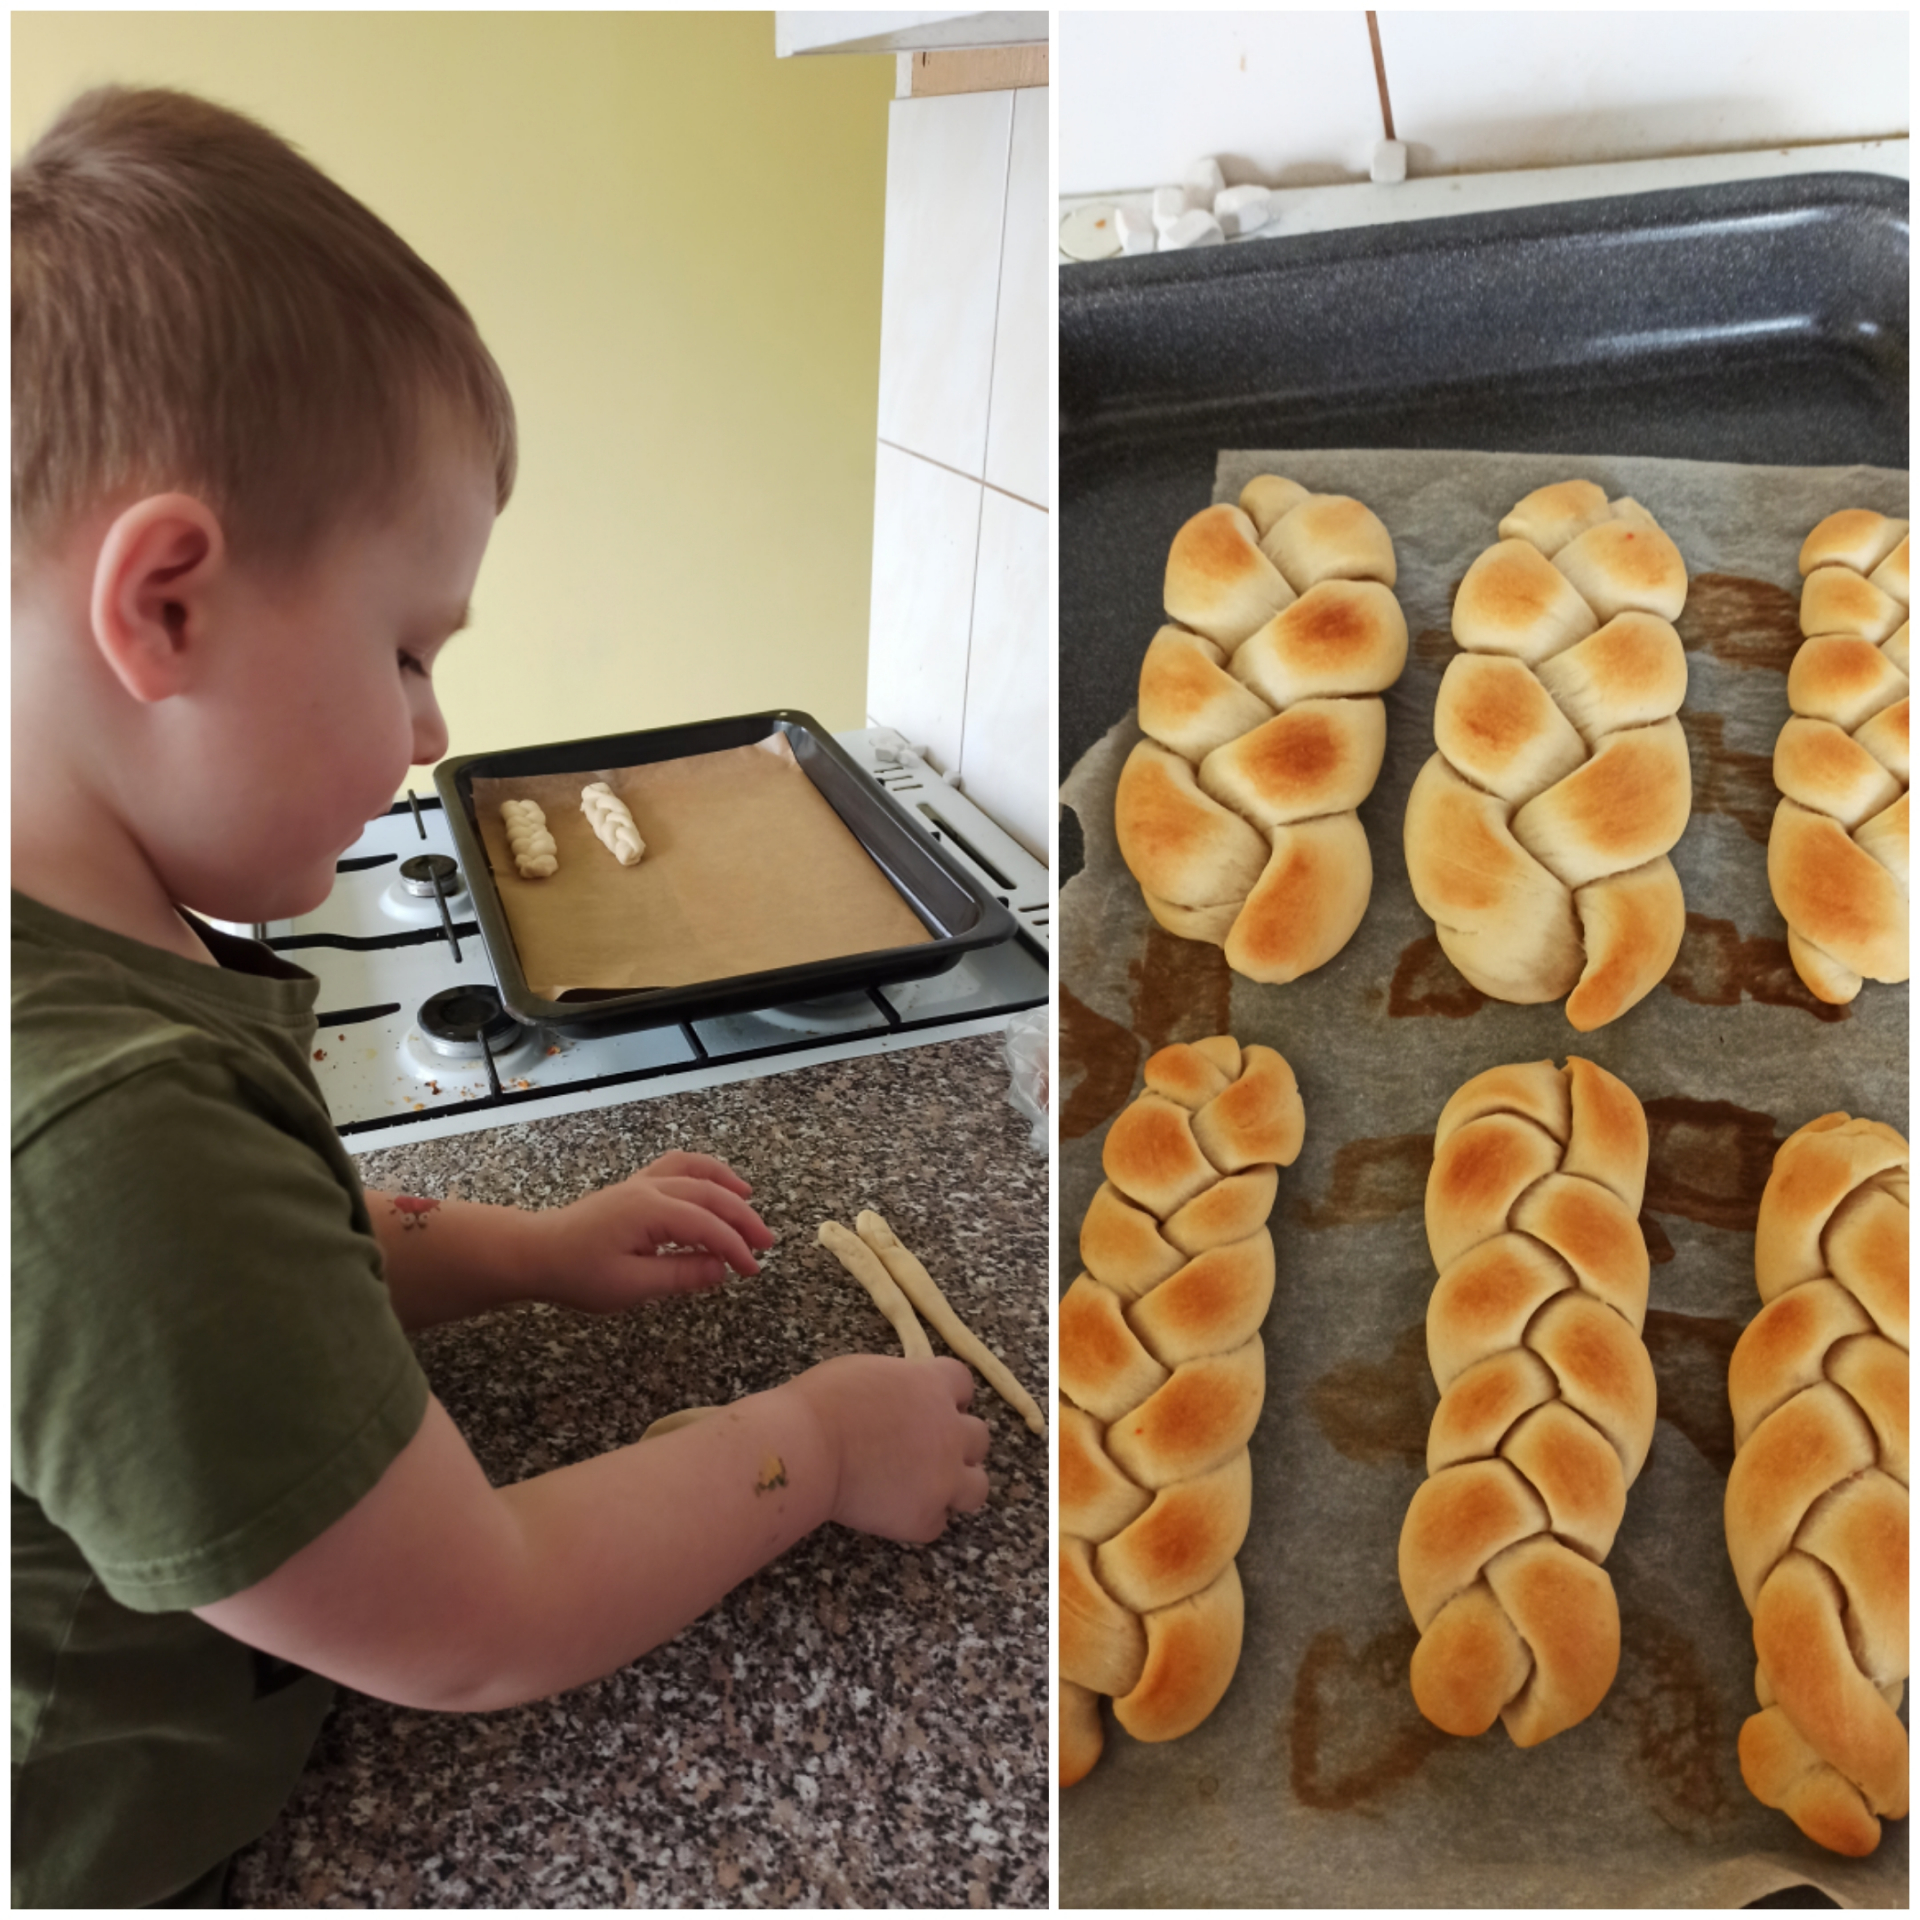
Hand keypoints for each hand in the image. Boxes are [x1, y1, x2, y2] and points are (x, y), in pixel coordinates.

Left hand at [535, 1151, 774, 1311]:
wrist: (536, 1253)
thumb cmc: (578, 1274)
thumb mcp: (631, 1286)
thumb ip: (680, 1276)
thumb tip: (721, 1269)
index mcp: (649, 1211)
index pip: (707, 1225)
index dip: (735, 1247)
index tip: (752, 1271)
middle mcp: (649, 1189)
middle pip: (709, 1194)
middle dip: (742, 1218)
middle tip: (765, 1244)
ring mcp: (641, 1183)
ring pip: (695, 1171)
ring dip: (727, 1185)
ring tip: (749, 1202)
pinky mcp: (635, 1187)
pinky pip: (677, 1167)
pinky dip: (704, 1173)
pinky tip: (714, 1186)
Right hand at [785, 1354, 990, 1542]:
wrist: (808, 1448)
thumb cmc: (822, 1403)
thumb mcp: (866, 1371)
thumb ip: (897, 1385)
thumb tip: (897, 1398)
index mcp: (932, 1386)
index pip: (963, 1384)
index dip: (949, 1397)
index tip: (934, 1406)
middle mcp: (950, 1430)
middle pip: (978, 1437)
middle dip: (957, 1443)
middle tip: (927, 1452)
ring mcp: (944, 1477)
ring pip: (976, 1487)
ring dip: (955, 1486)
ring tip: (925, 1489)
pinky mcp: (925, 1516)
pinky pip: (937, 1523)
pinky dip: (920, 1519)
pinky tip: (895, 1514)